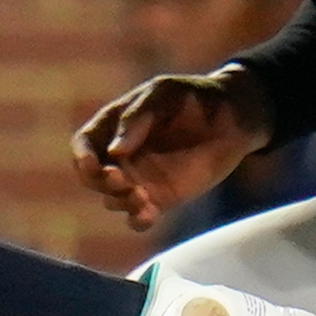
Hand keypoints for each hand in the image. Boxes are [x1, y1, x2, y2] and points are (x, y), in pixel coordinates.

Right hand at [71, 70, 270, 232]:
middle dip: (99, 183)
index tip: (95, 165)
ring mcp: (140, 178)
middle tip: (122, 180)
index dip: (82, 157)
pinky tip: (149, 215)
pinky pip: (138, 217)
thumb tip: (114, 152)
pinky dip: (137, 221)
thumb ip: (138, 118)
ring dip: (120, 202)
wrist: (233, 120)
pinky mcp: (160, 198)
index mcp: (114, 125)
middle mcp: (121, 155)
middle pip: (91, 177)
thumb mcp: (165, 94)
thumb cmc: (195, 97)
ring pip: (112, 200)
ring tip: (143, 197)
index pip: (83, 144)